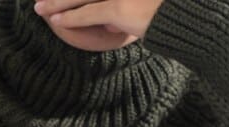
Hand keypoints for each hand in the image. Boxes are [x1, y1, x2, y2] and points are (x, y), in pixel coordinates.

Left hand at [33, 0, 163, 48]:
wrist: (188, 16)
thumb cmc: (171, 13)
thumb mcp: (144, 8)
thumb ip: (122, 12)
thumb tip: (108, 23)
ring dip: (56, 2)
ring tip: (40, 7)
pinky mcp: (119, 7)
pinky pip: (88, 13)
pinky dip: (70, 17)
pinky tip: (55, 19)